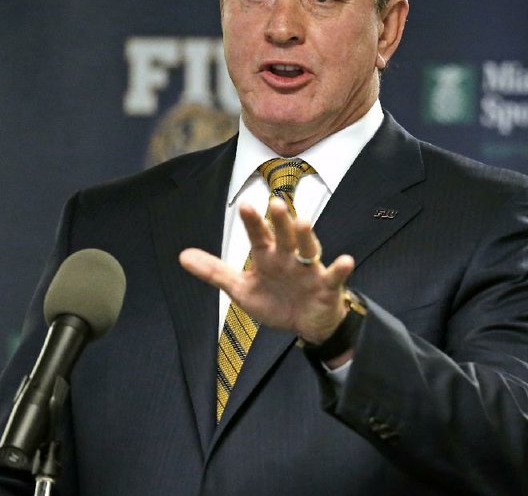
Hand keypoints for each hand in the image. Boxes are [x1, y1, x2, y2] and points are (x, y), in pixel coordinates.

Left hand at [179, 197, 355, 343]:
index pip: (259, 236)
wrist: (306, 324)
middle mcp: (289, 258)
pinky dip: (340, 269)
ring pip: (308, 250)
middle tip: (274, 203)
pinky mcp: (327, 286)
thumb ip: (215, 272)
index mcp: (269, 257)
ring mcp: (310, 270)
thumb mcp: (242, 289)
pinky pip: (335, 276)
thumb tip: (182, 256)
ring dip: (306, 237)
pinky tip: (345, 261)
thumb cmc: (276, 301)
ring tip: (303, 222)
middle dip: (280, 221)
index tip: (244, 205)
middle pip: (284, 237)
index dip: (253, 223)